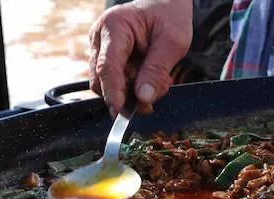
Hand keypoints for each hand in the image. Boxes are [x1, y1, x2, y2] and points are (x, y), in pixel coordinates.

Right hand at [88, 0, 192, 116]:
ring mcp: (101, 47)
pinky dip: (132, 86)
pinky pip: (114, 80)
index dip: (113, 92)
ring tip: (158, 81)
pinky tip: (149, 79)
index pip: (107, 66)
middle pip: (101, 79)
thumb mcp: (173, 42)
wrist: (166, 3)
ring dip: (132, 91)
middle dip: (126, 94)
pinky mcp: (106, 56)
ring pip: (107, 83)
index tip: (121, 111)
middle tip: (154, 98)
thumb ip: (157, 70)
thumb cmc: (169, 16)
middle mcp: (101, 36)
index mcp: (115, 26)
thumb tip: (143, 98)